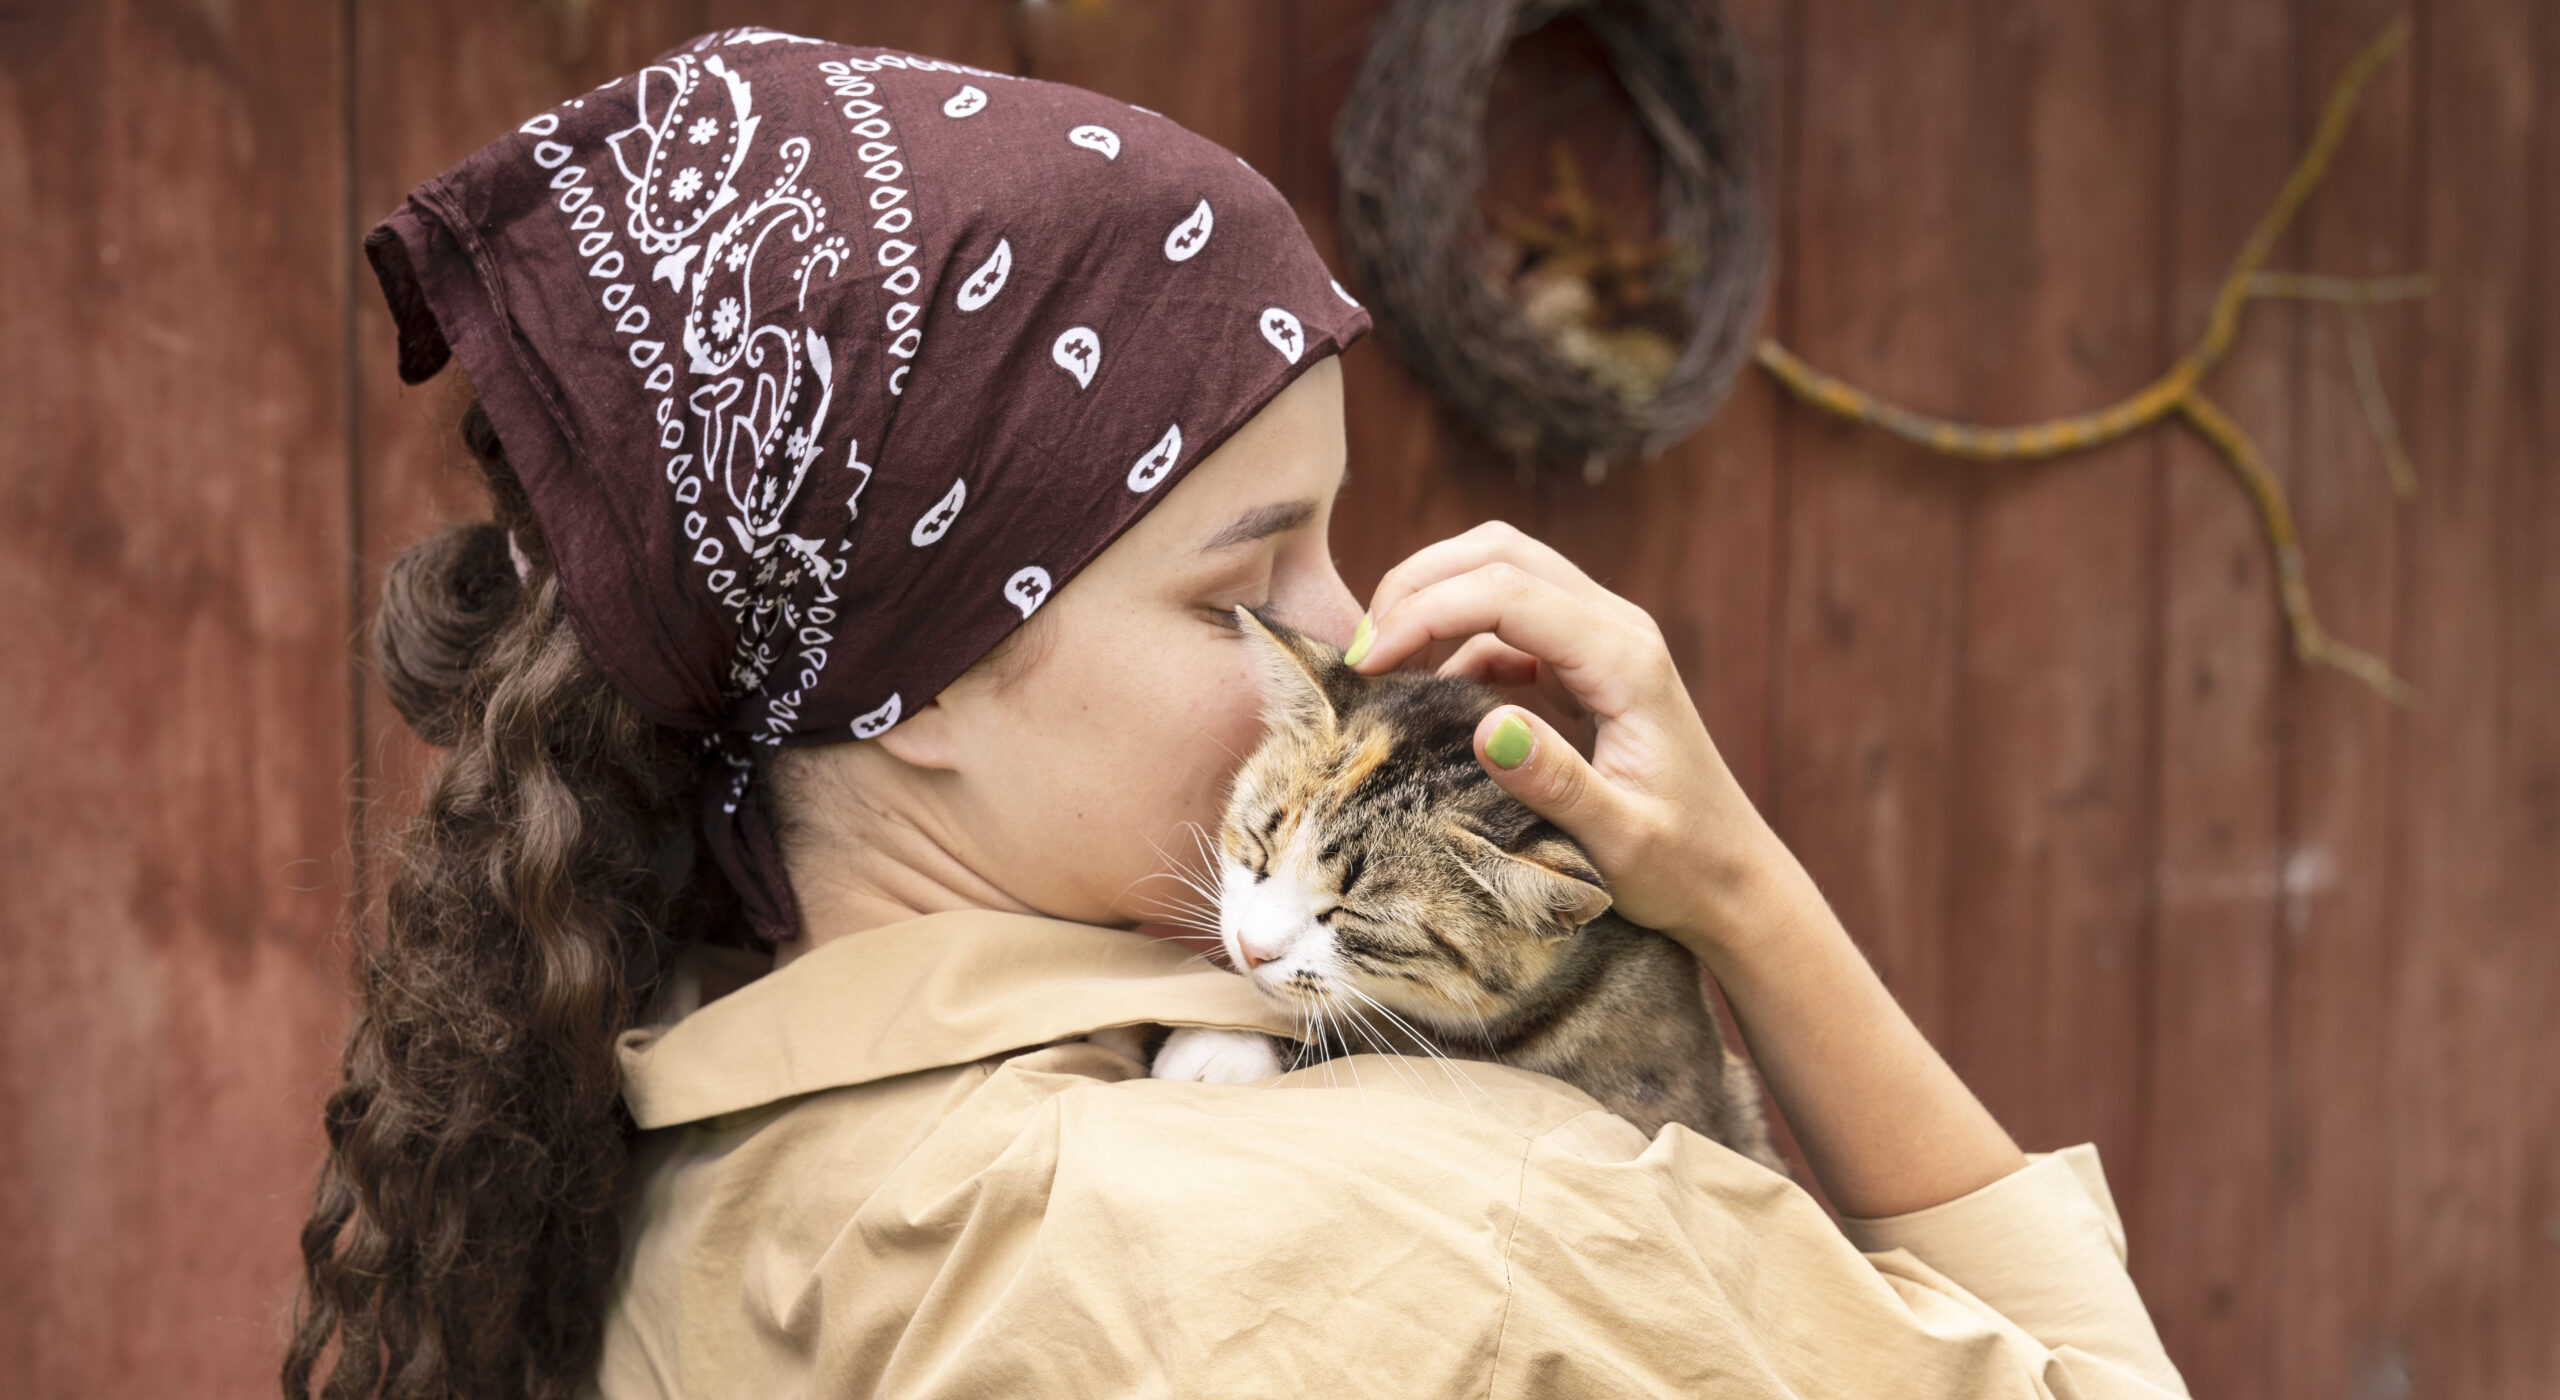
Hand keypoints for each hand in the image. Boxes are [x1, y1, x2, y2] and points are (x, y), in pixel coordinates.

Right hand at [1359, 525, 2030, 1215]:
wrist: (1731, 881)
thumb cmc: (1681, 866)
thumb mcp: (1617, 839)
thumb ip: (1555, 782)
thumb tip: (1484, 724)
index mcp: (1624, 658)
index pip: (1505, 592)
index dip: (1424, 615)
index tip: (1364, 667)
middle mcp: (1615, 629)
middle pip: (1498, 553)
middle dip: (1418, 586)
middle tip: (1359, 652)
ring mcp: (1600, 639)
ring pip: (1500, 572)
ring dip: (1432, 602)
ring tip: (1378, 666)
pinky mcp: (1583, 663)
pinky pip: (1505, 622)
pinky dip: (1453, 641)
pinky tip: (1423, 695)